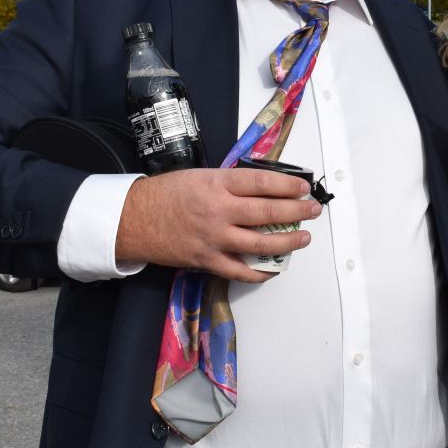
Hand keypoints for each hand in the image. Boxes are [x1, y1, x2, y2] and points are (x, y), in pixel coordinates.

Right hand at [115, 167, 321, 282]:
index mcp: (218, 184)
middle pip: (268, 211)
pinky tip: (273, 268)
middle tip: (313, 210)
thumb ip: (231, 183)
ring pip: (260, 243)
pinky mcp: (207, 259)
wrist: (135, 218)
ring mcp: (214, 237)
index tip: (303, 188)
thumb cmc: (167, 194)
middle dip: (296, 211)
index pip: (262, 183)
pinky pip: (240, 270)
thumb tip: (264, 188)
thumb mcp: (201, 176)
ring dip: (287, 242)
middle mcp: (219, 210)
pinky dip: (260, 271)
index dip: (288, 185)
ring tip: (302, 238)